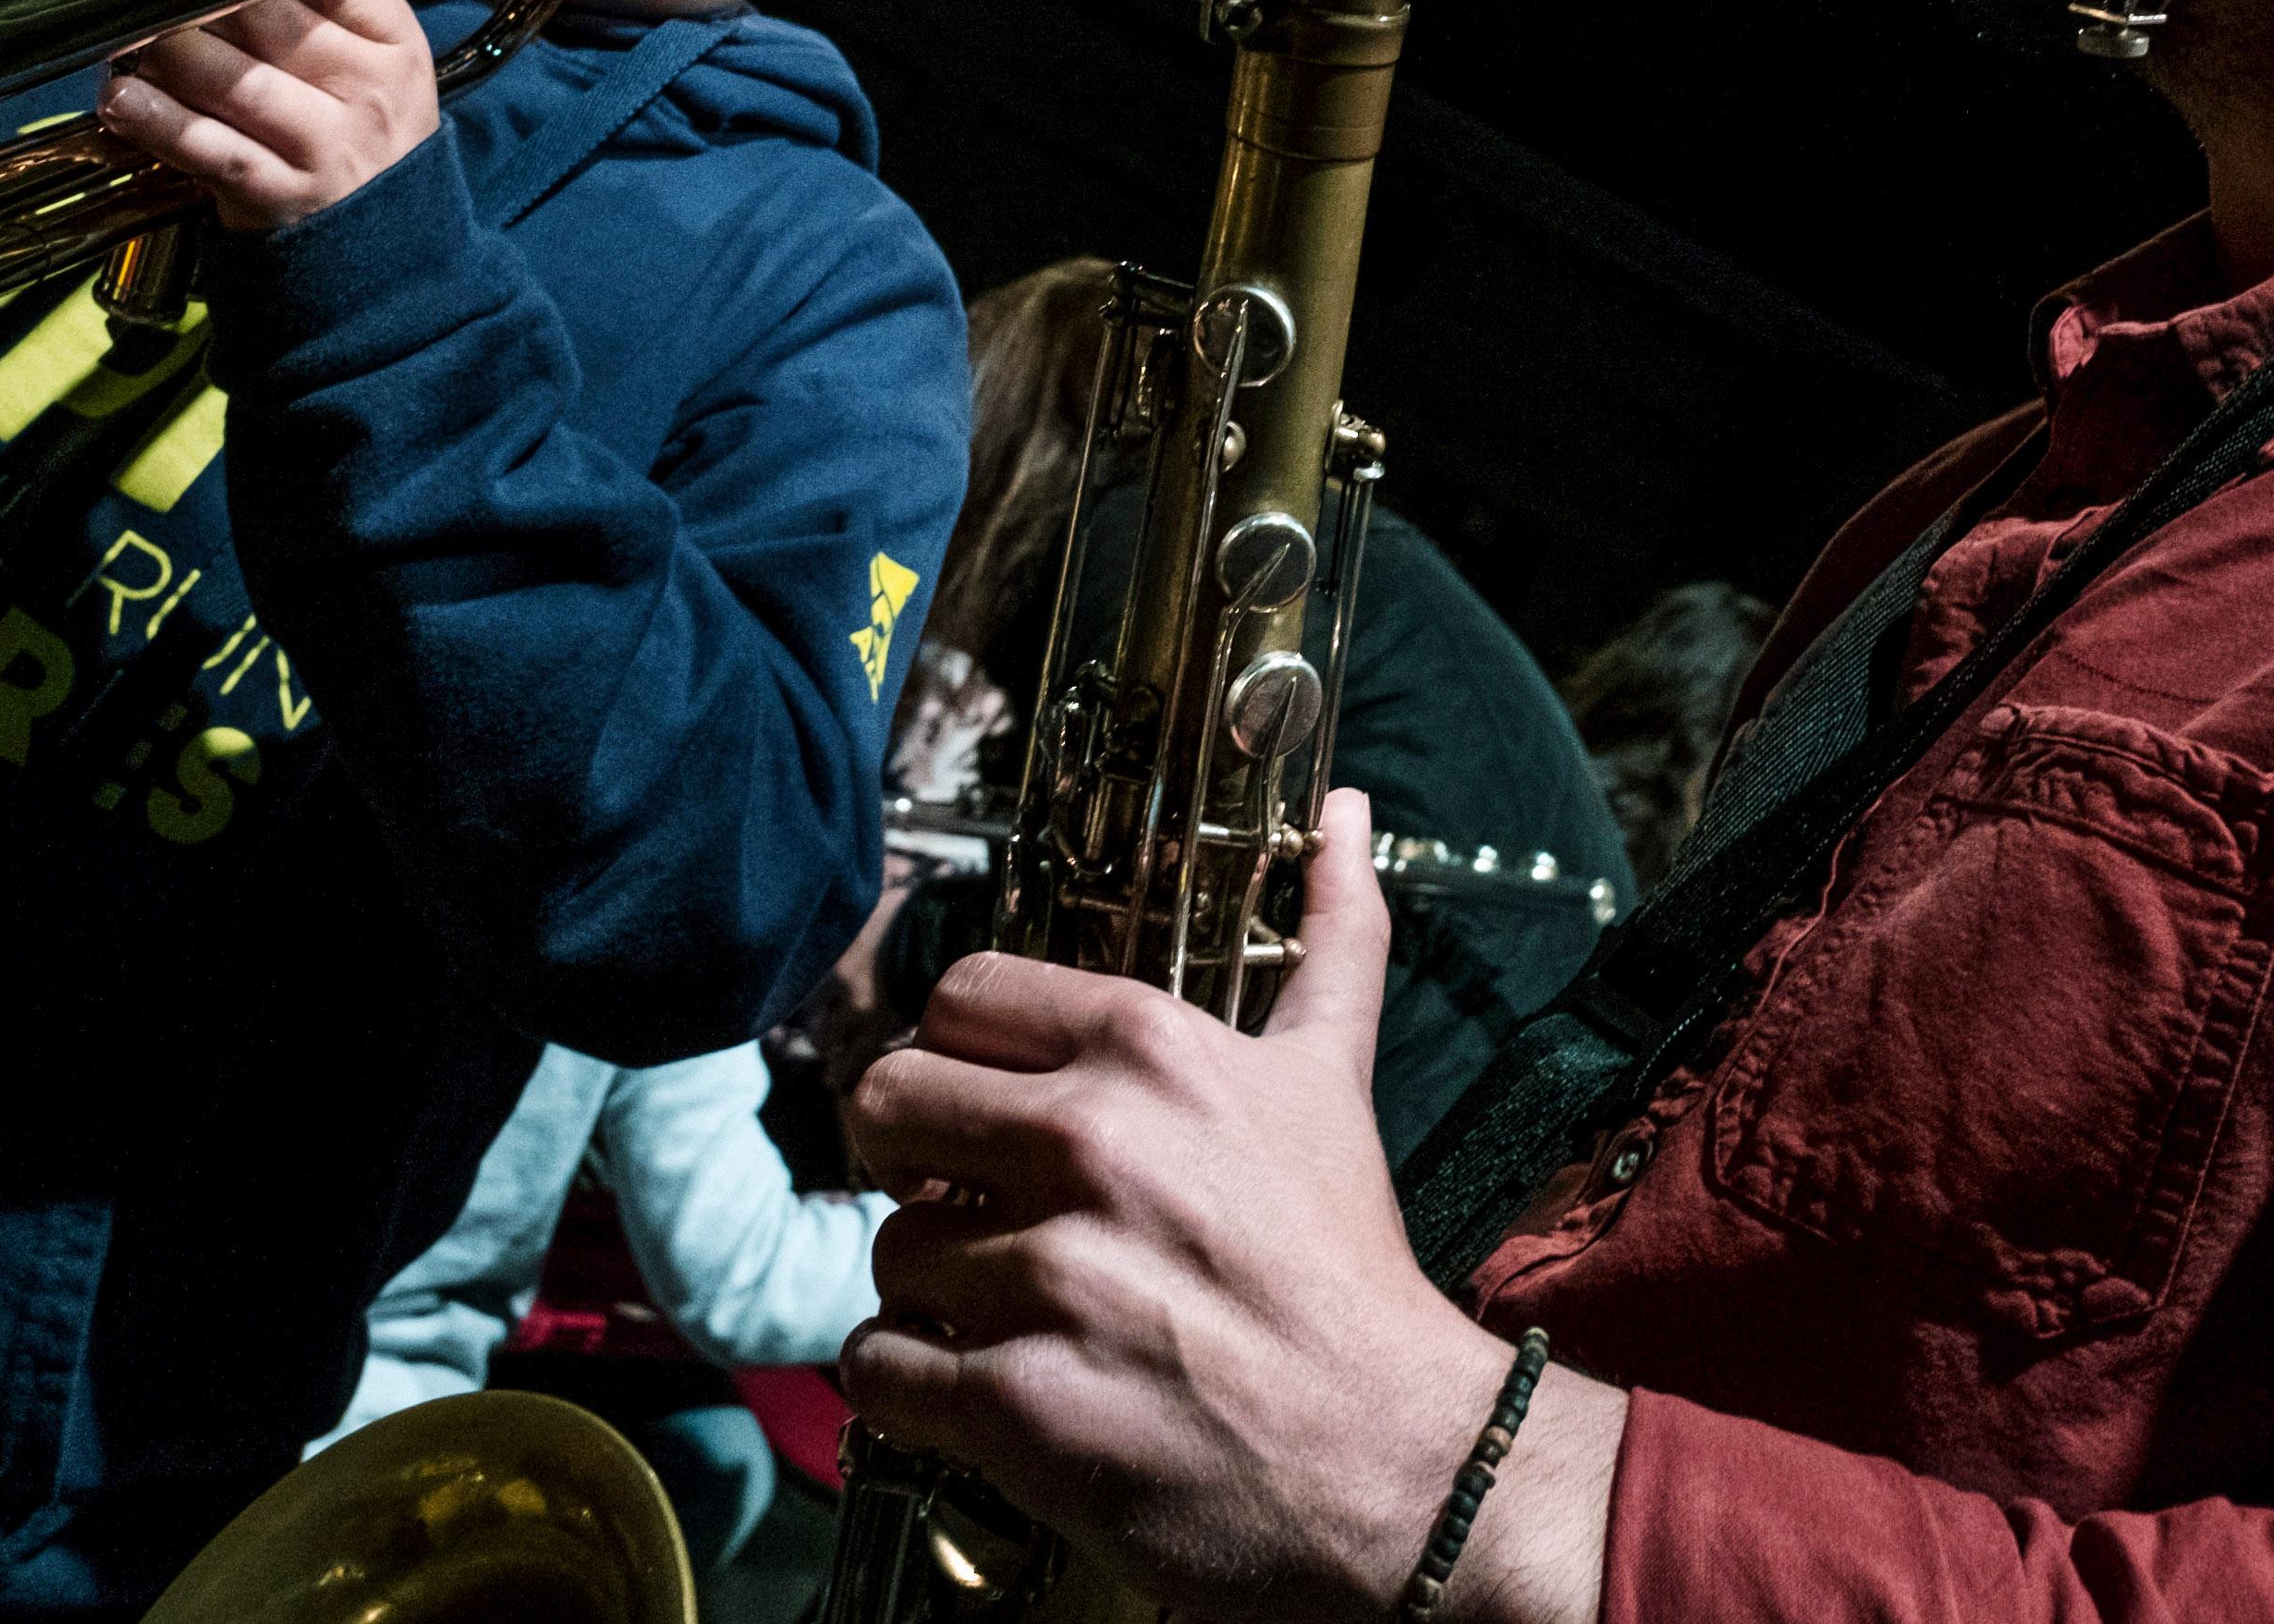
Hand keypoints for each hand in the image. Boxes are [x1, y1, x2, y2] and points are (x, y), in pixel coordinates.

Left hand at [96, 0, 438, 228]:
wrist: (388, 243)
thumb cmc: (356, 132)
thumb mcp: (365, 63)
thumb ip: (307, 4)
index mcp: (394, 43)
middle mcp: (370, 91)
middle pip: (274, 20)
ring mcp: (329, 148)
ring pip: (237, 82)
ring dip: (168, 52)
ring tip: (124, 35)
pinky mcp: (283, 197)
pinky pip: (211, 149)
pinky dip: (160, 121)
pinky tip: (121, 100)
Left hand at [841, 792, 1619, 1623]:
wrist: (1397, 1463)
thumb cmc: (1347, 1271)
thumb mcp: (1335, 1083)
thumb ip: (1332, 938)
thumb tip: (1349, 811)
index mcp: (1148, 1050)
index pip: (959, 998)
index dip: (961, 1057)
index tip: (988, 1110)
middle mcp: (1088, 1145)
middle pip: (886, 1103)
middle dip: (916, 1160)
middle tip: (971, 1204)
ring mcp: (1045, 1278)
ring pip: (887, 1247)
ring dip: (934, 1289)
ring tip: (1016, 1314)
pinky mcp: (1012, 1403)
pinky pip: (876, 1365)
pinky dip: (911, 1386)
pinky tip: (984, 1388)